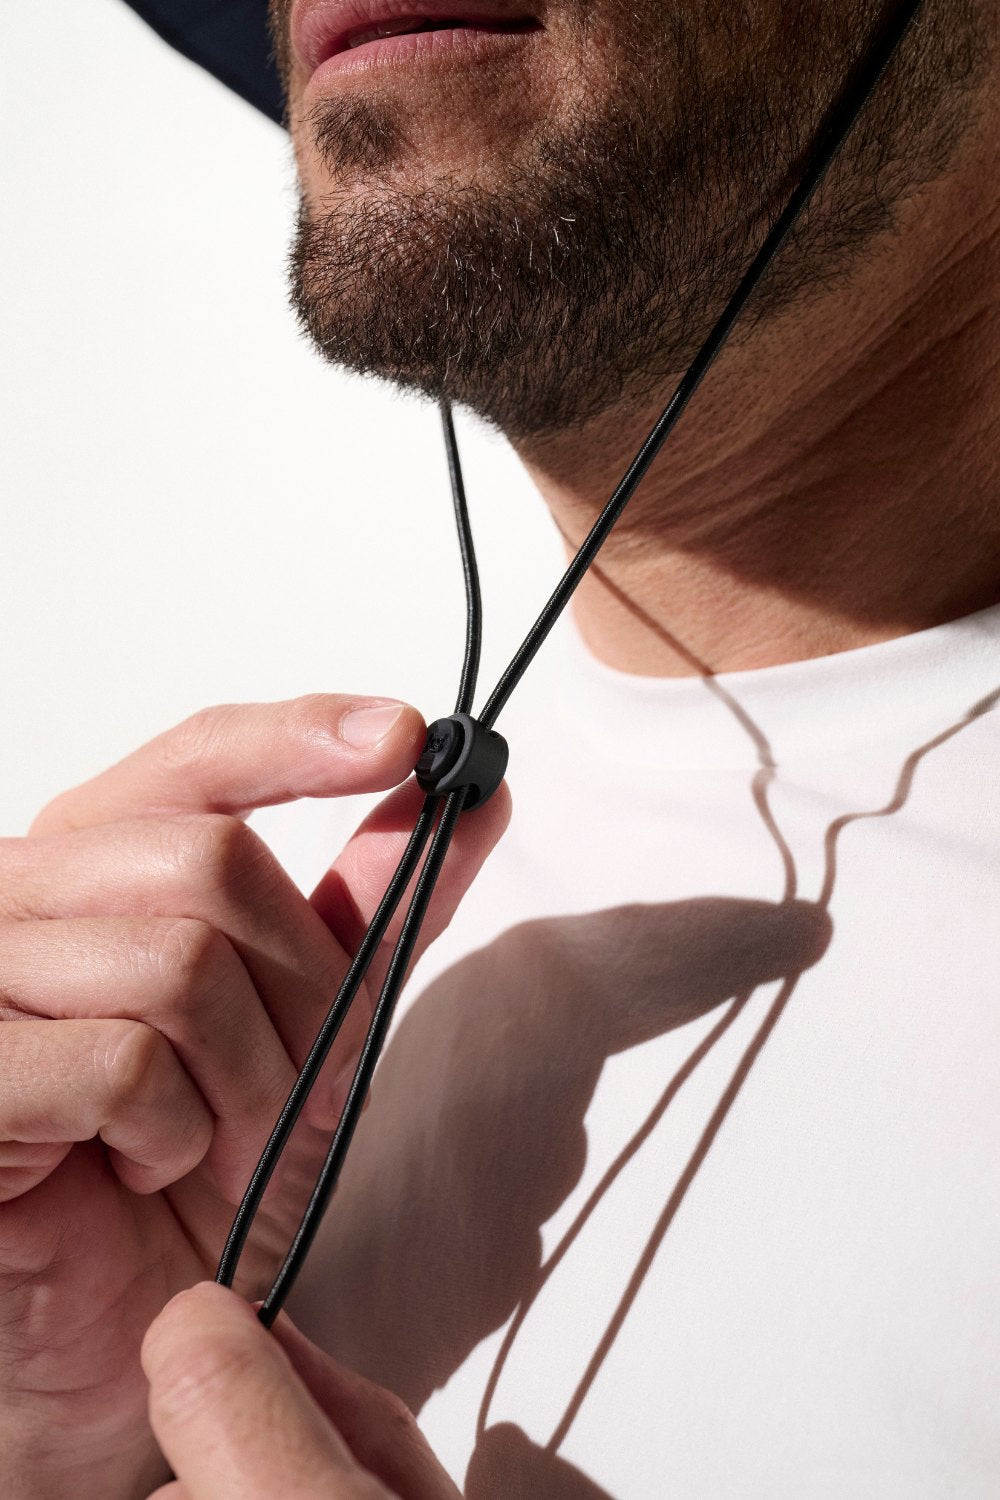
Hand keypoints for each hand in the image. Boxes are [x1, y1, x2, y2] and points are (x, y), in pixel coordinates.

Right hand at [0, 697, 509, 1498]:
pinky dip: (173, 1136)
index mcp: (93, 861)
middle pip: (210, 862)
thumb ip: (373, 906)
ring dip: (247, 1080)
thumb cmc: (202, 1169)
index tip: (410, 738)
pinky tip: (142, 1173)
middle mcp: (15, 894)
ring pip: (177, 963)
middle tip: (297, 1090)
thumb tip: (472, 796)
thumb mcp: (316, 1021)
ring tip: (216, 1143)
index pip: (197, 758)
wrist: (123, 1327)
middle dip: (299, 991)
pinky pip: (121, 1065)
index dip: (303, 737)